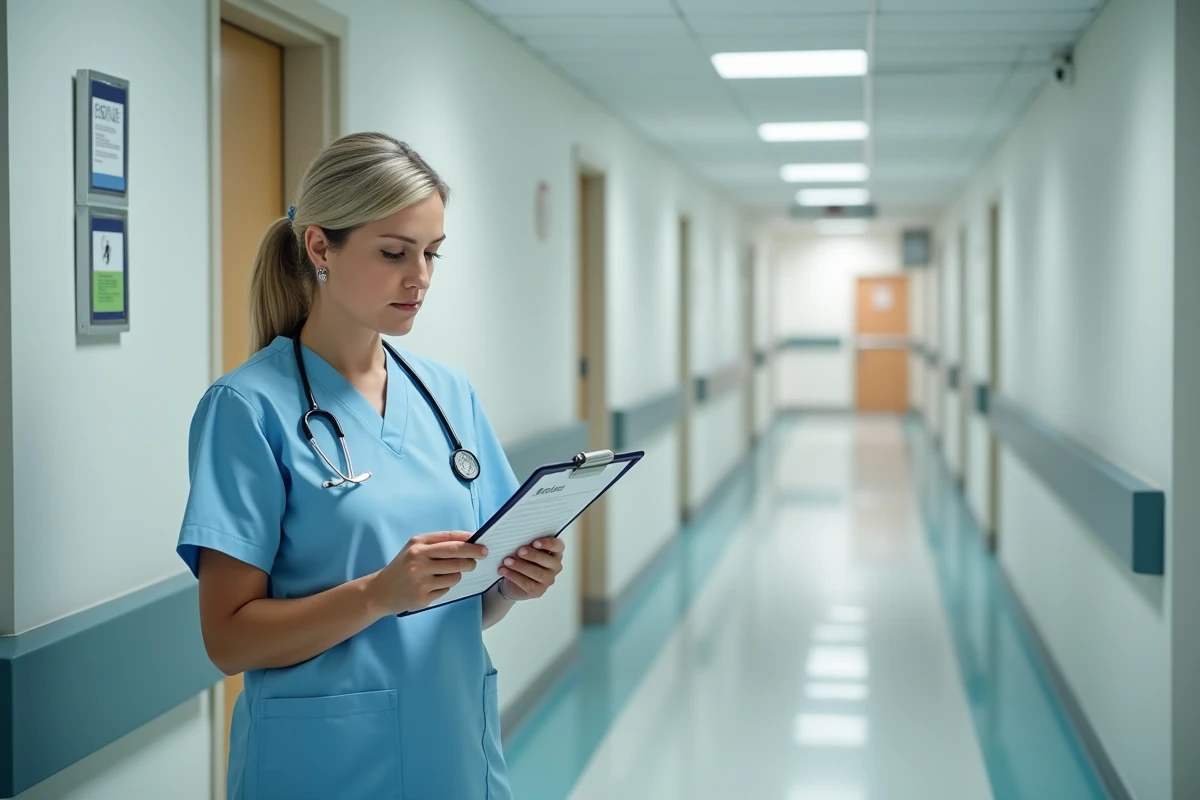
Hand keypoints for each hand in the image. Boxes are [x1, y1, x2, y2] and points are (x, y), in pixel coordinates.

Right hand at [367, 532, 487, 615]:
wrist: (381, 590)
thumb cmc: (403, 566)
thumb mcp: (415, 548)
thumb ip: (439, 542)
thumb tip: (469, 540)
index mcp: (418, 544)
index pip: (451, 540)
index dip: (470, 543)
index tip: (483, 545)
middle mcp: (418, 560)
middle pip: (456, 557)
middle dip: (472, 558)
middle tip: (479, 559)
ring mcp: (420, 580)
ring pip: (455, 575)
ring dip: (458, 574)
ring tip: (447, 573)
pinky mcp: (423, 597)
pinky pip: (446, 589)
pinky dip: (446, 586)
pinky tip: (433, 585)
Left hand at [497, 537, 564, 600]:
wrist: (511, 580)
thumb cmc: (521, 559)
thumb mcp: (525, 549)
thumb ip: (527, 544)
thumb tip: (519, 539)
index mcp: (555, 553)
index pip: (558, 546)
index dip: (549, 544)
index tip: (534, 542)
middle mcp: (555, 567)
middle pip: (548, 561)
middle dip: (533, 555)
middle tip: (519, 551)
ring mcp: (548, 580)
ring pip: (538, 573)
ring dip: (521, 566)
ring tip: (507, 561)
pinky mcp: (538, 591)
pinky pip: (528, 584)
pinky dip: (514, 576)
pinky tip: (504, 570)